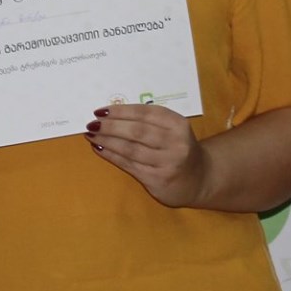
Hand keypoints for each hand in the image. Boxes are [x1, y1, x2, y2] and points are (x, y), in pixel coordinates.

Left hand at [87, 104, 211, 207]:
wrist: (199, 179)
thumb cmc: (178, 148)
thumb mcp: (172, 129)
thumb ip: (149, 121)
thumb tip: (110, 114)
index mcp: (177, 124)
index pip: (144, 113)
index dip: (120, 111)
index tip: (100, 110)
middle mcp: (175, 142)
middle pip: (136, 131)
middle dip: (110, 126)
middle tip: (92, 123)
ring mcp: (168, 163)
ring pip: (130, 149)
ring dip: (107, 141)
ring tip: (91, 135)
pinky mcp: (159, 180)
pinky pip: (129, 165)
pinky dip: (112, 156)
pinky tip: (99, 149)